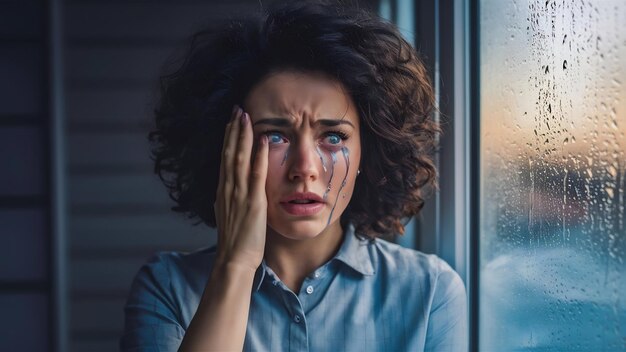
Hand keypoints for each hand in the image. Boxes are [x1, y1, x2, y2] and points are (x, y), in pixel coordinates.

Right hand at [213, 105, 268, 272]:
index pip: (225, 158)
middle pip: (229, 152)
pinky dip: (258, 155)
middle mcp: (228, 188)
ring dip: (242, 135)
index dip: (228, 138)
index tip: (231, 121)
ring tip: (245, 115)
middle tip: (237, 109)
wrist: (234, 260)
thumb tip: (229, 189)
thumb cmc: (235, 241)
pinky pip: (255, 174)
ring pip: (238, 158)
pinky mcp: (253, 202)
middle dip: (233, 129)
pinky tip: (262, 140)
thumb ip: (230, 198)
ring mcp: (239, 194)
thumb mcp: (229, 214)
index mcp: (223, 190)